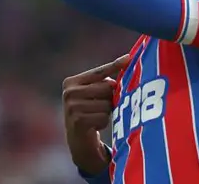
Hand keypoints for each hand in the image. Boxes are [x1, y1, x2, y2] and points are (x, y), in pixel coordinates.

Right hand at [62, 54, 130, 174]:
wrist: (78, 140)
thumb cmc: (90, 111)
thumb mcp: (94, 93)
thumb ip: (105, 82)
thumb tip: (126, 63)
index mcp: (71, 82)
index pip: (99, 72)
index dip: (115, 65)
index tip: (129, 58)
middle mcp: (69, 92)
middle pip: (107, 88)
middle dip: (110, 98)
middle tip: (101, 106)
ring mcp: (72, 107)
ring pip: (107, 104)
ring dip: (107, 112)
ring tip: (96, 117)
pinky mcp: (78, 121)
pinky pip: (104, 117)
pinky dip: (104, 122)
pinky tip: (95, 126)